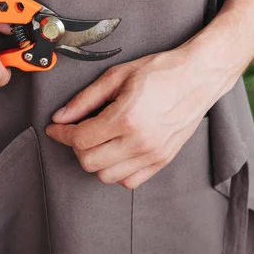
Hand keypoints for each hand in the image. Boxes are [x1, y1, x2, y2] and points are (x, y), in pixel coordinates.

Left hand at [45, 0, 253, 187]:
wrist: (199, 76)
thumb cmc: (160, 71)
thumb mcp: (117, 76)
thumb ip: (85, 99)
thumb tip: (60, 116)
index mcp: (127, 118)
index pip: (80, 139)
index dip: (61, 134)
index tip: (55, 128)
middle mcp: (140, 141)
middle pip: (89, 162)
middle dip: (76, 147)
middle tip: (77, 130)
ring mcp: (153, 154)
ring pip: (106, 176)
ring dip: (94, 160)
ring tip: (98, 140)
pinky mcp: (162, 160)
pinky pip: (129, 181)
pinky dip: (116, 171)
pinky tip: (115, 151)